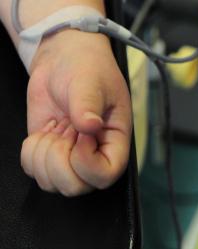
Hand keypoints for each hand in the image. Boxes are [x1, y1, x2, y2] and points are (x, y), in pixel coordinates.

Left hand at [20, 30, 131, 196]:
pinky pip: (33, 171)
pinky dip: (30, 152)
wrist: (63, 58)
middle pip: (76, 187)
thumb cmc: (87, 68)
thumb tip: (89, 127)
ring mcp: (69, 156)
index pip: (106, 175)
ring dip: (44, 154)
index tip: (80, 134)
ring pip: (52, 183)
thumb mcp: (91, 82)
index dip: (87, 163)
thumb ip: (89, 105)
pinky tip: (44, 130)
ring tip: (56, 127)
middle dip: (60, 158)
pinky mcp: (48, 152)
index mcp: (114, 141)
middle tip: (65, 128)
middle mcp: (94, 155)